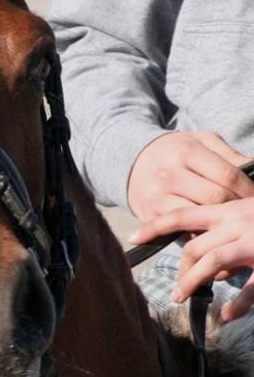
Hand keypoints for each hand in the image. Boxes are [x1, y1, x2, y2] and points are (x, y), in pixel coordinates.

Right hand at [127, 131, 253, 220]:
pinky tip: (210, 231)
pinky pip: (181, 231)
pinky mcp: (149, 216)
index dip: (248, 189)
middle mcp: (169, 175)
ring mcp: (157, 197)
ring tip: (231, 221)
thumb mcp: (202, 142)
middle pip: (215, 199)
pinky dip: (199, 234)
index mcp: (186, 152)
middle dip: (236, 207)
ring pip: (199, 218)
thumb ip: (229, 155)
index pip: (227, 175)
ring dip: (219, 223)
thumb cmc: (177, 151)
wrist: (135, 162)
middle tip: (247, 211)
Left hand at [130, 198, 253, 319]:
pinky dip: (236, 304)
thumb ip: (230, 238)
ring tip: (181, 298)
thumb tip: (212, 274)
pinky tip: (226, 315)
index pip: (183, 216)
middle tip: (177, 291)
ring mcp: (253, 241)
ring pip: (211, 261)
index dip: (155, 227)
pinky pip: (248, 288)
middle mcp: (237, 223)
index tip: (132, 238)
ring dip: (192, 282)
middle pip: (194, 246)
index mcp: (230, 211)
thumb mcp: (252, 217)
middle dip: (180, 270)